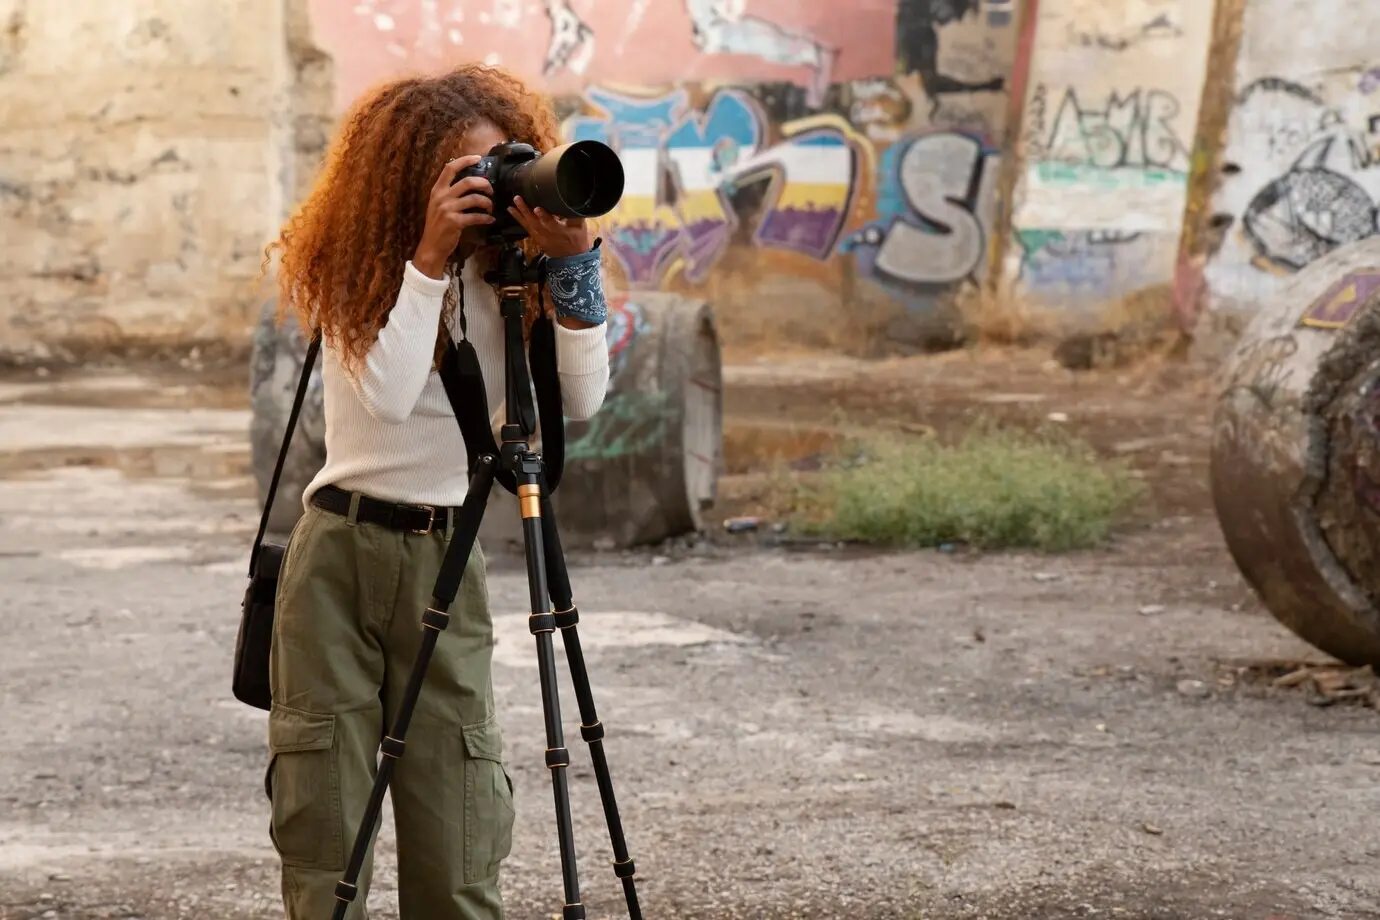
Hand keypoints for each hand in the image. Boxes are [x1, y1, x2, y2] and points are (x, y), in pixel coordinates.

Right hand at [413, 155, 495, 278]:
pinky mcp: (455, 222)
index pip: (450, 168)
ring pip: (474, 198)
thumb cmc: (438, 225)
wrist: (431, 246)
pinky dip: (486, 218)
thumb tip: (470, 182)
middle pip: (467, 182)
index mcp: (437, 190)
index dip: (465, 160)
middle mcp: (442, 197)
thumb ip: (449, 193)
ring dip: (487, 202)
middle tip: (491, 190)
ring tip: (491, 207)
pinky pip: (476, 216)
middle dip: (484, 184)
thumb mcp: (438, 205)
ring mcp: (448, 209)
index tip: (478, 158)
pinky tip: (490, 220)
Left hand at [509, 196, 590, 258]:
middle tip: (517, 199)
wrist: (572, 260)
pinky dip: (519, 219)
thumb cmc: (578, 241)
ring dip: (519, 214)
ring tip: (510, 205)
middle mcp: (547, 234)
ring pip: (528, 225)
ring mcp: (541, 237)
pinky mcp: (537, 238)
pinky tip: (512, 211)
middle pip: (535, 222)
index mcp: (560, 230)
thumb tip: (571, 200)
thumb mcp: (581, 227)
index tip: (536, 208)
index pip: (551, 223)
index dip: (543, 216)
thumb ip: (576, 214)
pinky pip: (527, 228)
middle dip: (525, 210)